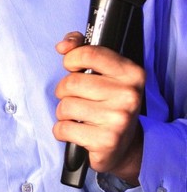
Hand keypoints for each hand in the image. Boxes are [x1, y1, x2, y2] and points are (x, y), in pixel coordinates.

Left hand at [53, 32, 144, 184]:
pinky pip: (64, 129)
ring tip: (76, 115)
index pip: (89, 54)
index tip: (71, 65)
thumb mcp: (103, 70)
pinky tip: (75, 130)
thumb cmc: (109, 101)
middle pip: (72, 82)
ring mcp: (118, 120)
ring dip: (63, 111)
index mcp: (131, 73)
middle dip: (64, 90)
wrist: (125, 145)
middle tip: (74, 96)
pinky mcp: (105, 142)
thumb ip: (81, 48)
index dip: (72, 58)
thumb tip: (63, 46)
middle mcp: (128, 95)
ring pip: (65, 106)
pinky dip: (61, 130)